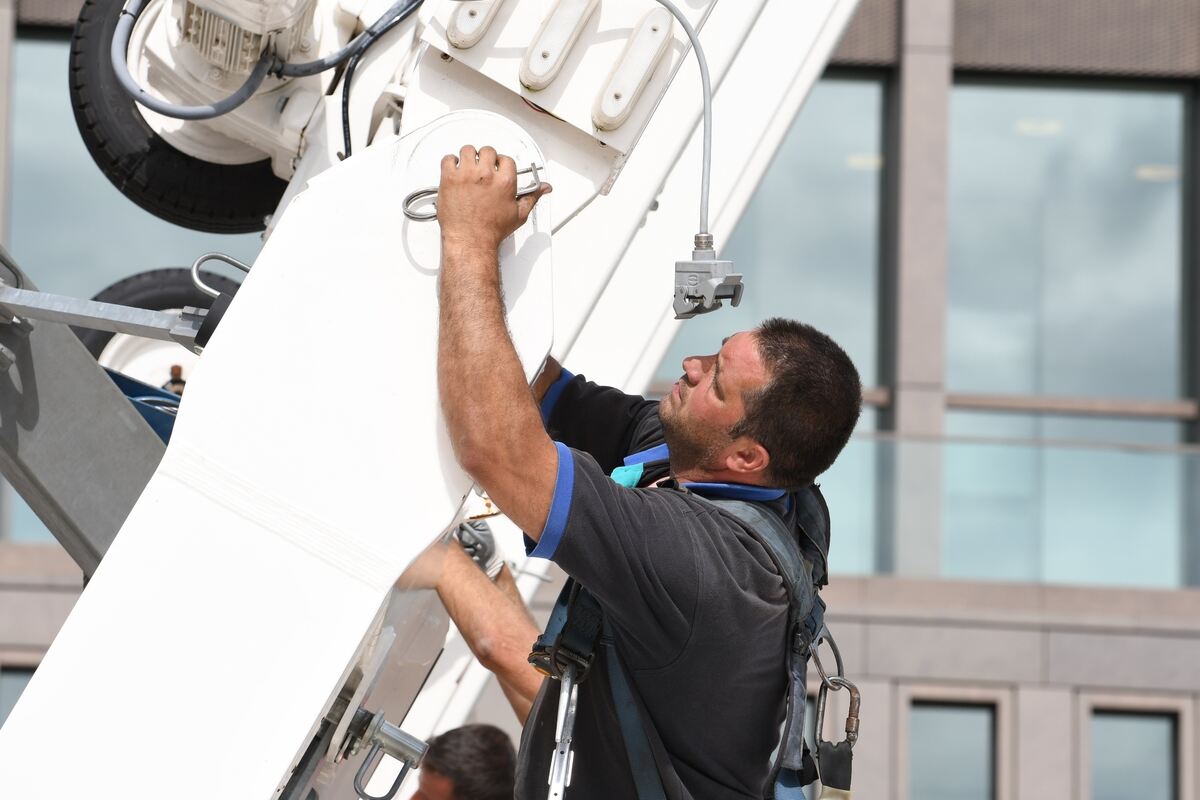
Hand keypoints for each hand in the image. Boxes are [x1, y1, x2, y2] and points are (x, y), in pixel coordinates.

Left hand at [437, 145, 551, 253]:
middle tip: (482, 167)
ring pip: (467, 150)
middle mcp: (486, 175)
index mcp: (504, 181)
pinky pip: (448, 159)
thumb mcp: (518, 214)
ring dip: (468, 157)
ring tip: (467, 167)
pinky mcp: (450, 179)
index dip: (501, 163)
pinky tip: (454, 171)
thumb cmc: (491, 230)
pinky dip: (450, 162)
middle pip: (487, 151)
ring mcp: (466, 175)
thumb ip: (532, 197)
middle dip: (485, 158)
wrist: (470, 240)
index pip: (506, 159)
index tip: (497, 167)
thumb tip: (543, 189)